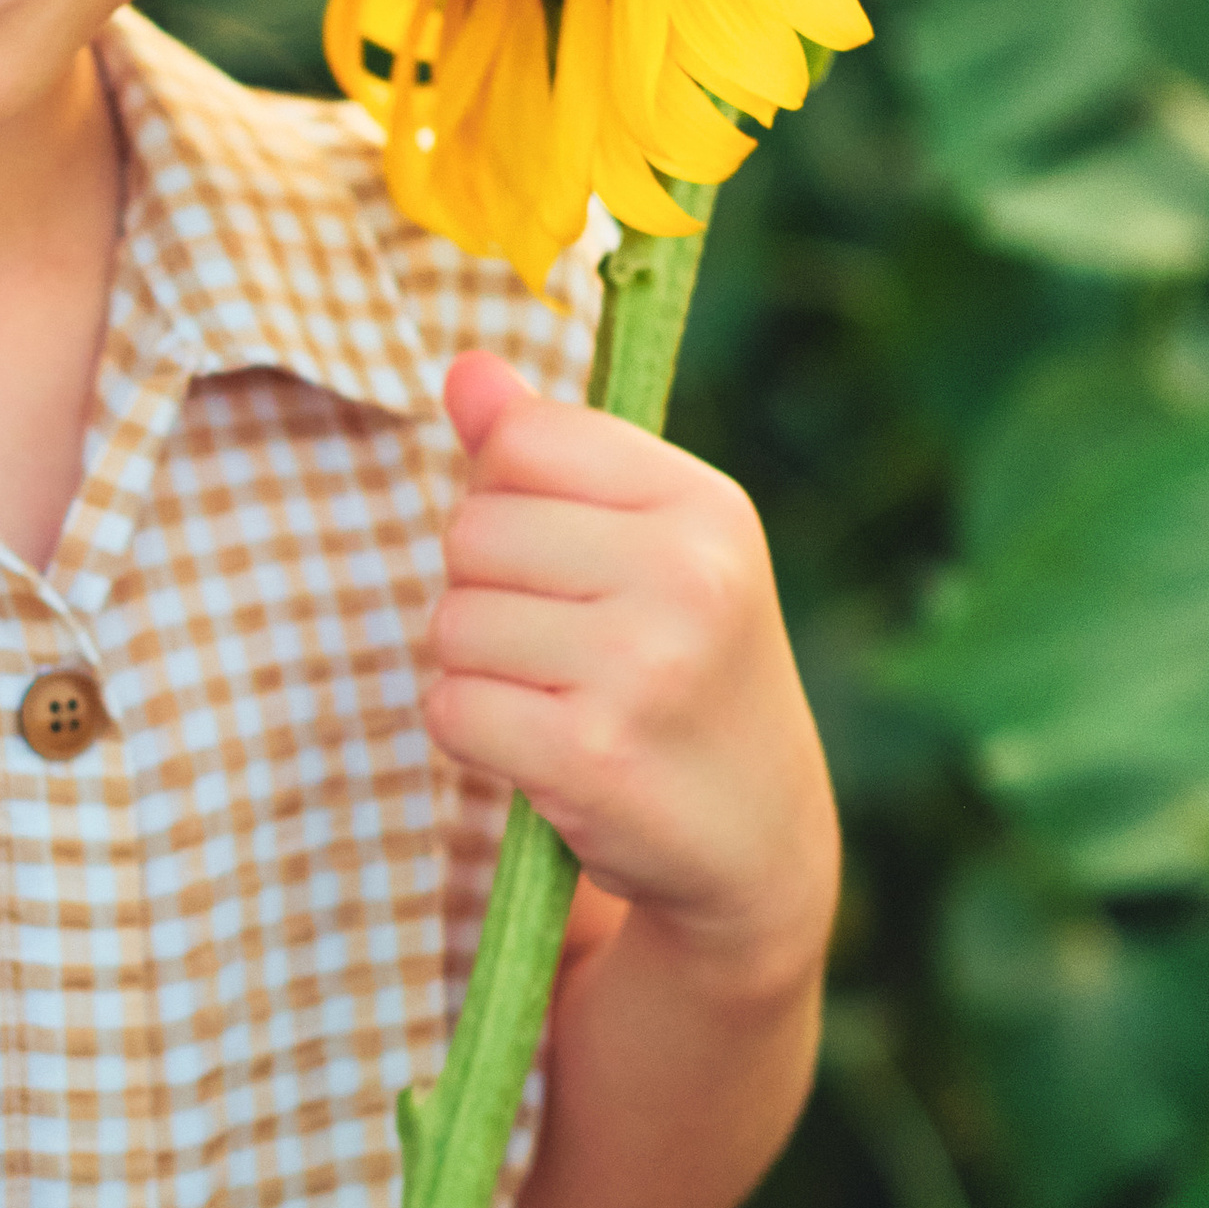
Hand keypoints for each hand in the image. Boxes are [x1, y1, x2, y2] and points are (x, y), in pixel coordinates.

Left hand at [422, 351, 838, 997]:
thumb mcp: (649, 543)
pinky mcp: (593, 755)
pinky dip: (475, 735)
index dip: (506, 497)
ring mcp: (643, 666)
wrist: (756, 838)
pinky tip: (545, 751)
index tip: (564, 557)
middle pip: (471, 532)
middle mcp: (687, 573)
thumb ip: (548, 452)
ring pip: (452, 625)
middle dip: (486, 593)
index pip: (522, 440)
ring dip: (477, 671)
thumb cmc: (682, 667)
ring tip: (560, 700)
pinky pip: (451, 709)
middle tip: (564, 647)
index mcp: (703, 504)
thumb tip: (463, 369)